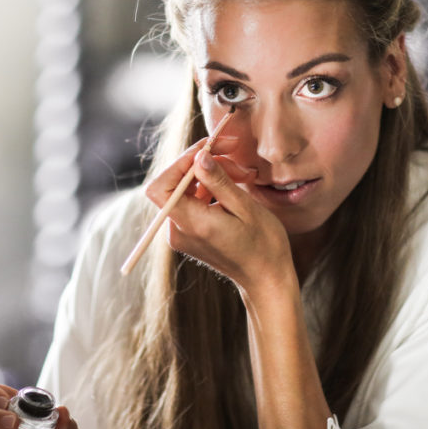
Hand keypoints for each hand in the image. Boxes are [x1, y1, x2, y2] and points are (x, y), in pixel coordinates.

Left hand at [145, 145, 294, 299]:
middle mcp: (179, 231)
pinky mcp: (190, 234)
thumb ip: (219, 182)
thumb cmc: (263, 245)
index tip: (209, 149)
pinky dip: (210, 189)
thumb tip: (199, 157)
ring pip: (185, 190)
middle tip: (235, 157)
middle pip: (173, 184)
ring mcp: (183, 234)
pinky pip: (192, 202)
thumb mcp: (246, 208)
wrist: (266, 279)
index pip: (161, 187)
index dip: (179, 163)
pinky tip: (234, 187)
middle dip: (201, 164)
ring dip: (210, 176)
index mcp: (192, 225)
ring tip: (243, 175)